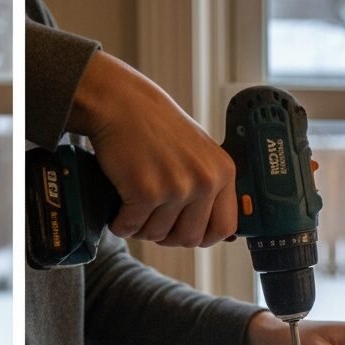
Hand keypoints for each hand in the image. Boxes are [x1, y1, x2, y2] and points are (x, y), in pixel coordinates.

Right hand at [68, 51, 236, 247]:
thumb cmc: (157, 130)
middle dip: (166, 235)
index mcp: (223, 172)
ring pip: (157, 235)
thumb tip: (219, 234)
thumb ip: (209, 187)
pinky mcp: (146, 191)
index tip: (183, 230)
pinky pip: (130, 228)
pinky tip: (120, 205)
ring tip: (134, 204)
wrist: (123, 105)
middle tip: (152, 217)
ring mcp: (176, 186)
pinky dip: (120, 222)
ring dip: (140, 227)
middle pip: (189, 239)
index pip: (224, 228)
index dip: (202, 236)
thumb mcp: (199, 154)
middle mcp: (204, 180)